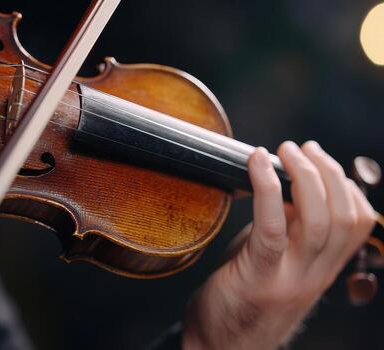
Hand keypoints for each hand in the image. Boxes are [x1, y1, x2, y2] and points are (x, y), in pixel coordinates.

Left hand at [183, 141, 375, 349]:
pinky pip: (272, 226)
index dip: (346, 185)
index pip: (357, 223)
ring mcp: (290, 278)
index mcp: (321, 269)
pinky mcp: (260, 277)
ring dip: (304, 173)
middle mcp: (314, 275)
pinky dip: (266, 188)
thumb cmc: (243, 300)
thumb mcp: (275, 265)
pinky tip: (257, 163)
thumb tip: (281, 190)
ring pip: (318, 219)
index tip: (321, 162)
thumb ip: (286, 232)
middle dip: (327, 171)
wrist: (220, 349)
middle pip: (343, 215)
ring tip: (286, 151)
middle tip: (302, 148)